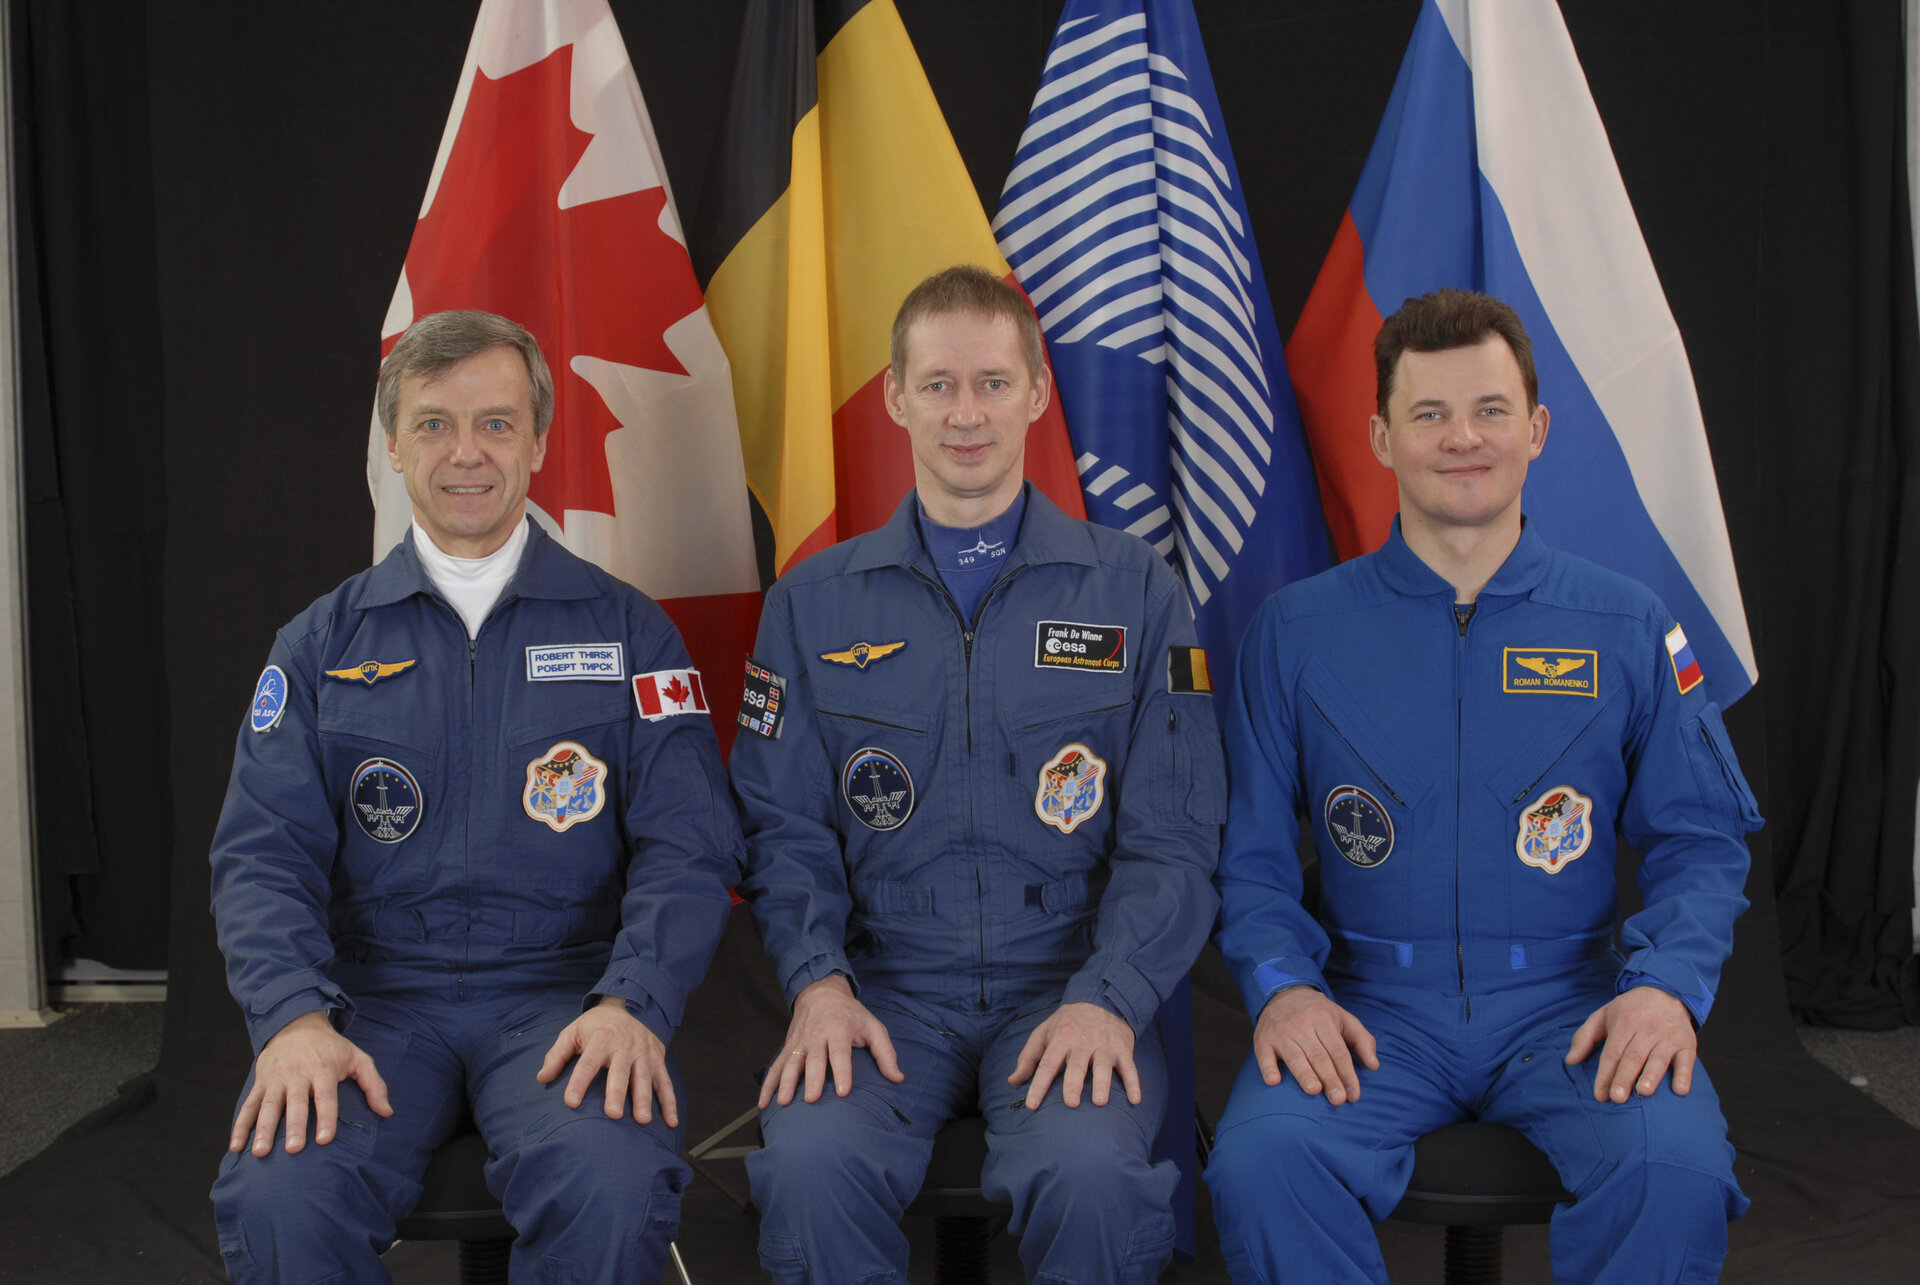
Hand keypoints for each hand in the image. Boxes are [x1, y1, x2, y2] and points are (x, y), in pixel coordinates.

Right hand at [229, 1009, 390, 1156]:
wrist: (296, 1023)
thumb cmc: (331, 1048)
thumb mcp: (358, 1058)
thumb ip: (374, 1084)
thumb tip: (387, 1113)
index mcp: (323, 1069)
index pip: (326, 1097)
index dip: (326, 1118)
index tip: (324, 1140)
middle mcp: (298, 1074)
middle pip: (295, 1103)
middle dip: (293, 1126)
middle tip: (293, 1149)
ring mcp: (276, 1079)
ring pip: (267, 1106)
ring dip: (262, 1130)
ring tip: (259, 1153)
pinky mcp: (260, 1082)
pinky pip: (248, 1105)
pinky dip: (240, 1125)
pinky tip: (236, 1146)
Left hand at [536, 996, 677, 1126]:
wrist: (629, 1005)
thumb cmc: (597, 1025)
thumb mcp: (572, 1032)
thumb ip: (557, 1055)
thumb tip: (542, 1078)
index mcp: (600, 1041)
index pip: (587, 1064)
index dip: (579, 1083)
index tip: (571, 1102)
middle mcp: (624, 1047)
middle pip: (620, 1073)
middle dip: (617, 1093)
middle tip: (613, 1115)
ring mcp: (644, 1054)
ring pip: (645, 1079)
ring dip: (644, 1100)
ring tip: (642, 1121)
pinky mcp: (658, 1060)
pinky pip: (666, 1083)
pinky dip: (670, 1102)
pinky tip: (671, 1121)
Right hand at [761, 975, 901, 1107]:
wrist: (821, 992)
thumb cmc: (851, 1015)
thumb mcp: (873, 1027)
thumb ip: (886, 1053)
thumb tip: (898, 1079)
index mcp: (839, 1029)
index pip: (840, 1053)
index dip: (842, 1072)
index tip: (842, 1092)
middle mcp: (816, 1036)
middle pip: (813, 1060)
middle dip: (811, 1080)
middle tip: (811, 1099)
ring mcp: (799, 1043)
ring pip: (789, 1064)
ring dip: (785, 1083)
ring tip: (783, 1103)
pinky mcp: (787, 1048)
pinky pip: (774, 1067)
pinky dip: (768, 1085)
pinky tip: (763, 1104)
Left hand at [1008, 1001, 1137, 1108]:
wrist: (1102, 1000)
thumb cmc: (1068, 1023)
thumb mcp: (1044, 1032)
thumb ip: (1029, 1057)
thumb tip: (1013, 1081)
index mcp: (1061, 1038)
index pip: (1047, 1064)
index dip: (1038, 1085)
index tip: (1032, 1105)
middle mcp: (1082, 1042)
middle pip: (1076, 1065)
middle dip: (1073, 1084)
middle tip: (1070, 1104)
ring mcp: (1104, 1045)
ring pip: (1103, 1066)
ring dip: (1103, 1084)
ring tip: (1100, 1103)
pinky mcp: (1123, 1049)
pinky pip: (1130, 1068)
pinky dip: (1134, 1084)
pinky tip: (1135, 1100)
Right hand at [1251, 985, 1378, 1105]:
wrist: (1284, 992)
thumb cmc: (1319, 1013)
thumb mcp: (1344, 1019)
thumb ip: (1363, 1040)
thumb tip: (1374, 1066)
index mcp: (1324, 1020)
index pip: (1338, 1051)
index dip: (1347, 1074)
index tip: (1354, 1095)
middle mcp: (1302, 1026)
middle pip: (1318, 1056)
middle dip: (1330, 1078)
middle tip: (1338, 1100)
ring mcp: (1281, 1032)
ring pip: (1295, 1056)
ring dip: (1304, 1074)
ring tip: (1314, 1091)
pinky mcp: (1263, 1039)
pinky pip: (1264, 1055)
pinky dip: (1268, 1068)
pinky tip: (1274, 1082)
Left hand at [1566, 986, 1696, 1102]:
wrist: (1665, 991)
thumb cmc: (1629, 1010)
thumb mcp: (1602, 1016)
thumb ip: (1584, 1037)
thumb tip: (1570, 1061)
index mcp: (1623, 1023)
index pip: (1612, 1053)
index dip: (1605, 1074)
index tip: (1600, 1095)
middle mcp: (1646, 1030)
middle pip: (1633, 1057)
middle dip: (1624, 1078)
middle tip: (1617, 1098)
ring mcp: (1668, 1037)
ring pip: (1658, 1058)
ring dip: (1651, 1076)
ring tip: (1643, 1092)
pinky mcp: (1687, 1043)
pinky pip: (1687, 1061)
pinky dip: (1685, 1076)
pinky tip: (1680, 1091)